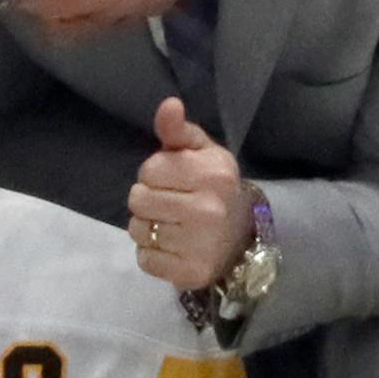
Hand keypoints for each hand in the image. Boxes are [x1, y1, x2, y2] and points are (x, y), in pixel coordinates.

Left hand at [128, 98, 253, 289]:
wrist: (241, 236)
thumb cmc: (212, 186)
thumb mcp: (200, 152)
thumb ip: (178, 130)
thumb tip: (168, 104)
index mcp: (213, 173)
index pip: (149, 169)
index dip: (155, 174)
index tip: (173, 180)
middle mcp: (209, 209)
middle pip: (138, 200)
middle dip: (147, 200)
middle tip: (169, 203)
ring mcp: (200, 245)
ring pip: (138, 230)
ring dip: (147, 227)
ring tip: (170, 225)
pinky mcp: (189, 272)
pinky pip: (144, 259)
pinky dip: (152, 254)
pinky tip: (171, 247)